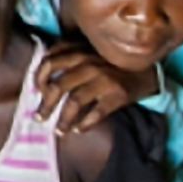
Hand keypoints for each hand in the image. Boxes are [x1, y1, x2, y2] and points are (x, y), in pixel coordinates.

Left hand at [35, 44, 156, 133]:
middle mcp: (89, 62)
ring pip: (74, 102)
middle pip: (58, 85)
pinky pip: (96, 113)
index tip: (37, 92)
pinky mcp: (117, 94)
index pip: (49, 63)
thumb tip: (40, 80)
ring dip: (63, 120)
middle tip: (39, 118)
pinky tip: (78, 130)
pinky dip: (84, 124)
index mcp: (79, 50)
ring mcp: (103, 78)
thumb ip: (66, 56)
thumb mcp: (88, 51)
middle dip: (46, 105)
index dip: (39, 79)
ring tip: (59, 131)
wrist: (144, 70)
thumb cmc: (109, 63)